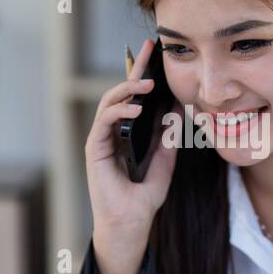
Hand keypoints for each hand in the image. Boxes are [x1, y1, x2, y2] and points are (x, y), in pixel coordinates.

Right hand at [85, 36, 178, 242]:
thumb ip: (168, 137)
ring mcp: (102, 138)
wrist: (131, 223)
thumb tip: (178, 109)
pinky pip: (104, 121)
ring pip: (110, 102)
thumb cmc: (144, 197)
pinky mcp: (94, 148)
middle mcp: (113, 131)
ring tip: (147, 84)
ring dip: (127, 89)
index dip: (144, 73)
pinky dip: (118, 110)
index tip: (156, 52)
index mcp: (128, 132)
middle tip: (149, 50)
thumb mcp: (165, 162)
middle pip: (122, 92)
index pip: (136, 97)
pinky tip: (135, 108)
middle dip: (135, 69)